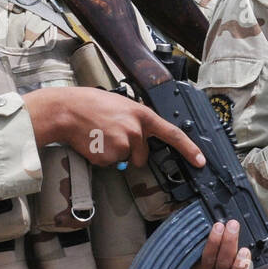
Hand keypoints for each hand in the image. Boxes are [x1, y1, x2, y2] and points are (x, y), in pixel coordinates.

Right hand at [24, 87, 205, 169]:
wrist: (66, 110)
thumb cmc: (91, 104)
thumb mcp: (122, 105)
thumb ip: (136, 121)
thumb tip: (142, 137)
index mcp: (142, 115)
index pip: (173, 134)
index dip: (189, 149)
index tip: (201, 161)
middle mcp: (137, 130)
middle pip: (143, 155)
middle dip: (130, 151)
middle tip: (110, 134)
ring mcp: (124, 143)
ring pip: (125, 160)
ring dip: (114, 153)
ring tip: (100, 135)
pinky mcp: (110, 155)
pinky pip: (110, 163)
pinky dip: (101, 157)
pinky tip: (93, 141)